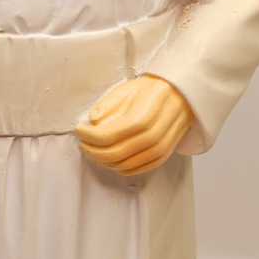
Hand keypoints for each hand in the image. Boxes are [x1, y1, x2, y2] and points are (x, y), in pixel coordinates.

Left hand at [75, 76, 195, 176]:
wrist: (180, 96)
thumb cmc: (151, 91)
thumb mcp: (127, 89)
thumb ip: (108, 104)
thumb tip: (92, 119)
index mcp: (142, 118)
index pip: (107, 136)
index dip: (88, 136)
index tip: (78, 130)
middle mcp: (152, 138)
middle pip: (113, 154)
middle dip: (92, 150)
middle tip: (82, 142)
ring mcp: (159, 150)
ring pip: (123, 165)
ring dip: (103, 160)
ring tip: (92, 149)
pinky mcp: (161, 157)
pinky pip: (135, 170)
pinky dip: (118, 168)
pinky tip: (109, 158)